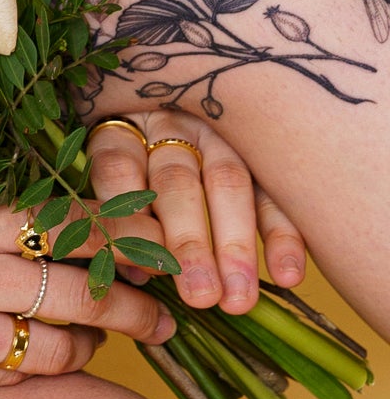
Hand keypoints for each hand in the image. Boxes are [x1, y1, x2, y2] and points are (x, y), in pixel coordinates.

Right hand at [0, 205, 175, 392]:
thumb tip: (68, 214)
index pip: (71, 225)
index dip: (124, 237)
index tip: (157, 243)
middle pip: (85, 294)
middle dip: (139, 307)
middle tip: (169, 314)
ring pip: (61, 350)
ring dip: (93, 346)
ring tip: (102, 340)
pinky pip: (14, 379)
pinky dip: (39, 370)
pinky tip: (40, 358)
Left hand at [84, 111, 306, 312]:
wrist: (174, 101)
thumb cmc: (130, 159)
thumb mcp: (111, 171)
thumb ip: (116, 215)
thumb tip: (135, 275)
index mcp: (122, 129)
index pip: (118, 167)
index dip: (129, 216)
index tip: (141, 270)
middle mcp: (170, 125)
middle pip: (176, 181)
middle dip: (189, 242)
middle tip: (200, 295)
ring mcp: (218, 133)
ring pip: (228, 183)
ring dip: (235, 245)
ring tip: (239, 298)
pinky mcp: (258, 150)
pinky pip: (273, 192)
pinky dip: (282, 234)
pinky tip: (287, 275)